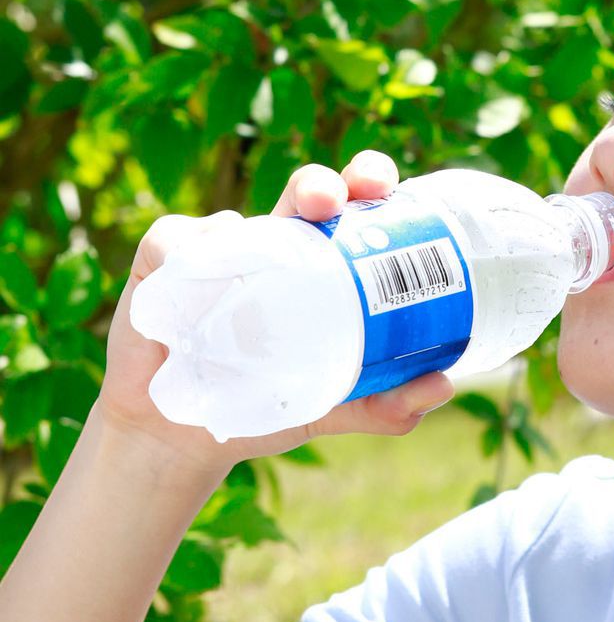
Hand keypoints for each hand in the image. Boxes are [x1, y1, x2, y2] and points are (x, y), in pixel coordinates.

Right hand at [98, 150, 455, 478]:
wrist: (182, 438)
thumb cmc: (264, 406)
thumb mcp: (333, 410)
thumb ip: (386, 404)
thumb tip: (442, 386)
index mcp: (325, 262)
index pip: (357, 206)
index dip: (372, 183)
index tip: (388, 190)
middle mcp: (277, 246)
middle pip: (307, 191)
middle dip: (323, 183)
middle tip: (331, 203)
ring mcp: (219, 249)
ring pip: (237, 217)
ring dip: (244, 228)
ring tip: (249, 259)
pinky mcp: (162, 262)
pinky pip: (173, 240)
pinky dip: (183, 251)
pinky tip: (187, 278)